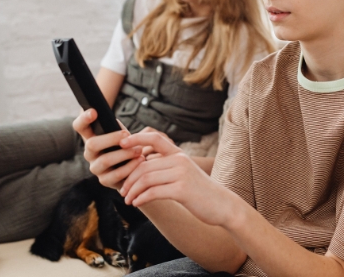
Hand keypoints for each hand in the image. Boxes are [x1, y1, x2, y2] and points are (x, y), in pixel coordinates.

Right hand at [72, 108, 144, 189]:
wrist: (132, 169)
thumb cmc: (125, 146)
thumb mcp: (120, 134)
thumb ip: (117, 129)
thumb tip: (118, 128)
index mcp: (90, 137)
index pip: (80, 126)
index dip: (84, 118)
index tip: (94, 111)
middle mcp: (89, 153)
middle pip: (92, 144)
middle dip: (111, 138)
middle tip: (127, 135)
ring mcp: (95, 168)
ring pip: (105, 160)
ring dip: (124, 154)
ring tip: (139, 150)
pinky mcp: (105, 181)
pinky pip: (116, 174)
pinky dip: (130, 166)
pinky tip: (140, 160)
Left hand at [118, 131, 238, 226]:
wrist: (222, 205)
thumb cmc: (199, 191)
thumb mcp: (184, 173)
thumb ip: (166, 167)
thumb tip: (141, 167)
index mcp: (179, 154)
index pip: (155, 138)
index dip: (136, 138)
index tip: (121, 143)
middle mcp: (180, 160)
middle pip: (144, 165)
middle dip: (129, 179)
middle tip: (122, 190)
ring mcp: (181, 174)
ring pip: (146, 179)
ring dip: (132, 191)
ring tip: (128, 199)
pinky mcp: (182, 190)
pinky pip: (153, 192)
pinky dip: (141, 199)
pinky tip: (137, 203)